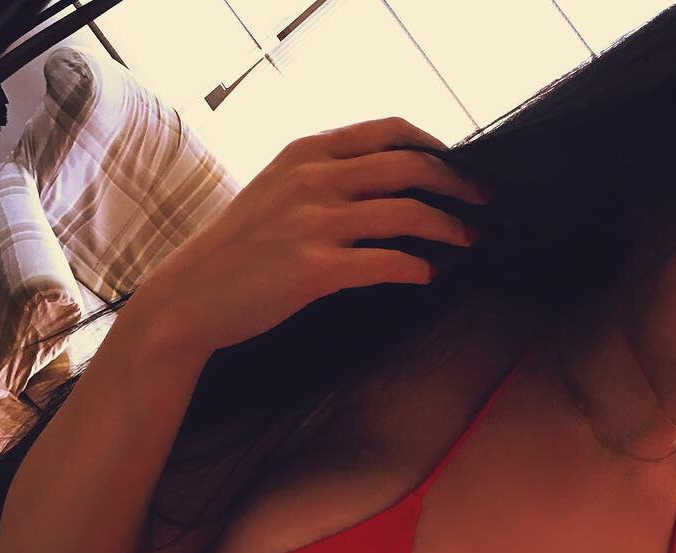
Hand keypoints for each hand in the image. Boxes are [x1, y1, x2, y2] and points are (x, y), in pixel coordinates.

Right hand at [124, 116, 489, 355]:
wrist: (189, 297)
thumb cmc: (237, 251)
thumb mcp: (274, 192)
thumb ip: (322, 179)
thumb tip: (383, 184)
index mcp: (306, 153)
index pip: (390, 131)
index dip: (438, 146)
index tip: (462, 166)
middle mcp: (313, 179)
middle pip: (410, 166)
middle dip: (459, 183)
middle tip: (486, 201)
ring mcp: (313, 223)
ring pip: (406, 212)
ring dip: (449, 226)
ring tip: (469, 240)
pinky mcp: (314, 270)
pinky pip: (386, 263)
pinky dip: (417, 268)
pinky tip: (429, 275)